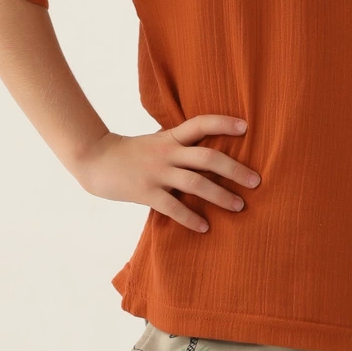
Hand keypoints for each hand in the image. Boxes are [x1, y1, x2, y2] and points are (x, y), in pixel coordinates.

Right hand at [74, 115, 259, 232]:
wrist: (94, 160)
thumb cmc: (131, 154)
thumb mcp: (156, 142)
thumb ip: (179, 146)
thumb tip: (211, 155)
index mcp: (170, 138)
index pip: (200, 124)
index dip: (223, 123)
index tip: (246, 126)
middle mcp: (167, 153)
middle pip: (207, 158)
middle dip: (235, 169)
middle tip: (256, 181)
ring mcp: (156, 173)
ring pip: (196, 183)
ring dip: (220, 196)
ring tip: (240, 207)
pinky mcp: (146, 193)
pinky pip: (173, 207)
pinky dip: (191, 218)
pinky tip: (205, 227)